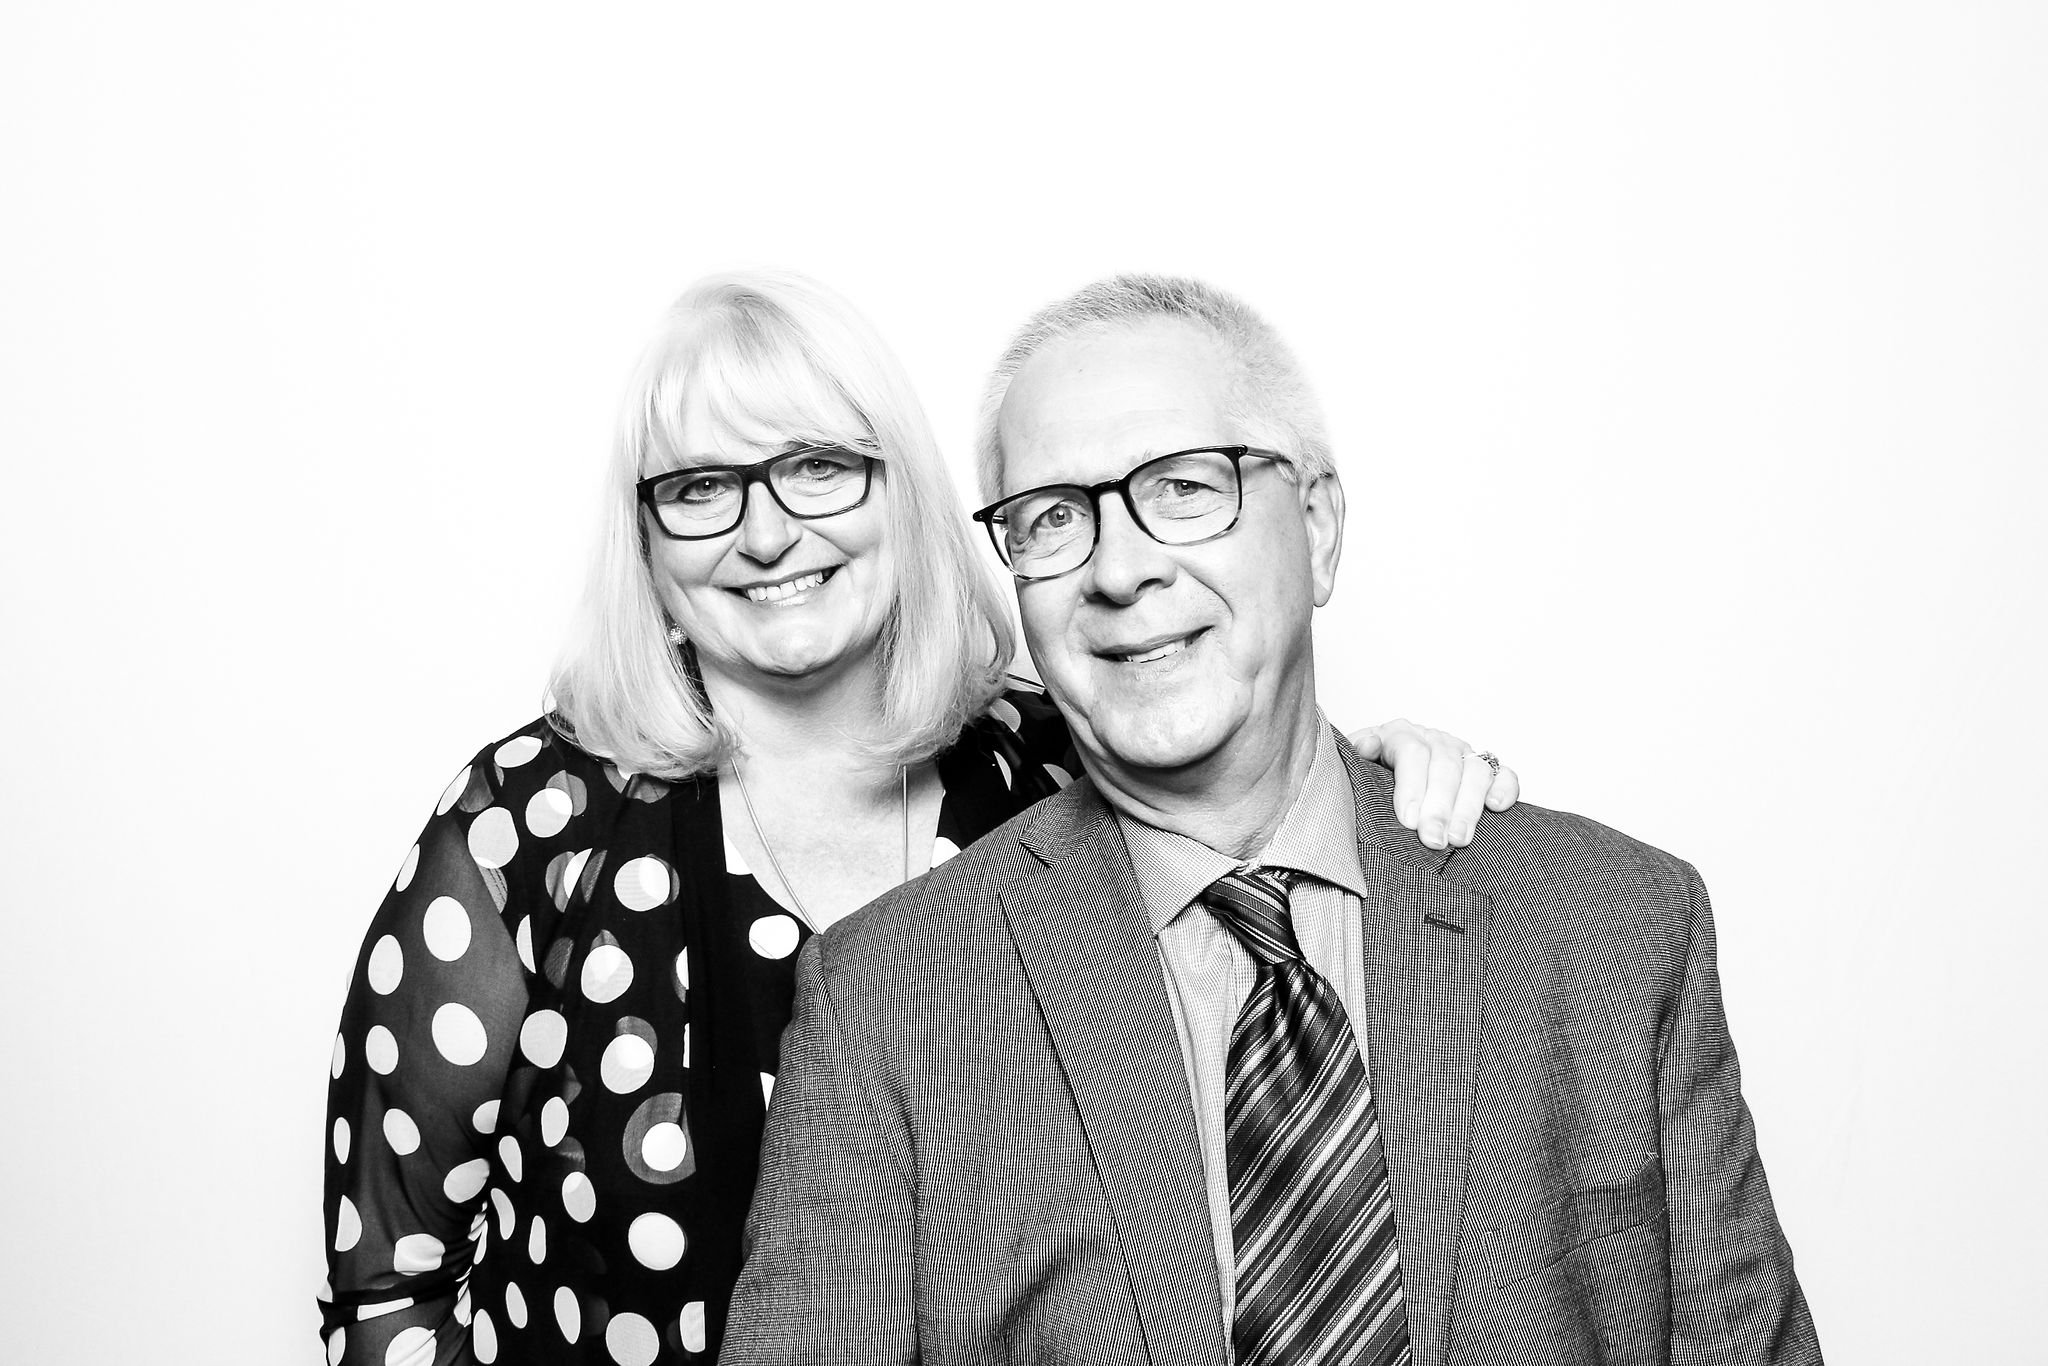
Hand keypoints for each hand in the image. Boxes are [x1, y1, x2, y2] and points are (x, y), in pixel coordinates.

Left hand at [1346, 718, 1519, 849]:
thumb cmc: (1367, 776)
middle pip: (1445, 766)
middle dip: (1440, 808)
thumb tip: (1367, 746)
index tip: (1407, 821)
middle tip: (1433, 840)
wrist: (1380, 774)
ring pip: (1475, 771)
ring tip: (1459, 840)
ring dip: (1468, 807)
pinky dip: (1505, 788)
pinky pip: (1503, 774)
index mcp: (1399, 735)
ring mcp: (1461, 753)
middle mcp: (1434, 740)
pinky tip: (1496, 808)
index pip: (1412, 752)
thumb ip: (1356, 755)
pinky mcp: (1484, 770)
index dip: (1412, 787)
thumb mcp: (1352, 766)